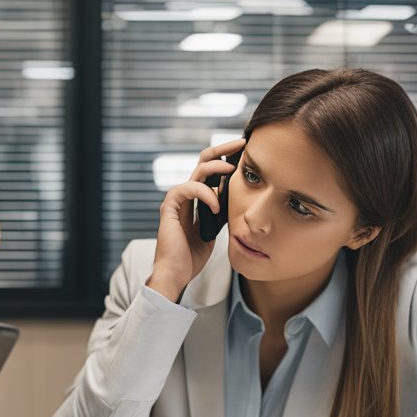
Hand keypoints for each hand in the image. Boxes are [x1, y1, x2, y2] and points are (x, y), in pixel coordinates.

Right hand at [145, 138, 244, 300]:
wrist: (176, 273)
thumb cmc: (192, 256)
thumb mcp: (214, 229)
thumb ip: (220, 212)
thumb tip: (235, 198)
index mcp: (195, 199)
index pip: (211, 171)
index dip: (227, 159)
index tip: (246, 152)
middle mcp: (185, 195)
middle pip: (203, 161)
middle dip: (224, 150)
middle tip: (242, 143)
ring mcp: (177, 200)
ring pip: (197, 170)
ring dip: (217, 166)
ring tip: (232, 169)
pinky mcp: (170, 207)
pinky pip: (188, 189)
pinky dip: (205, 194)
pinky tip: (215, 206)